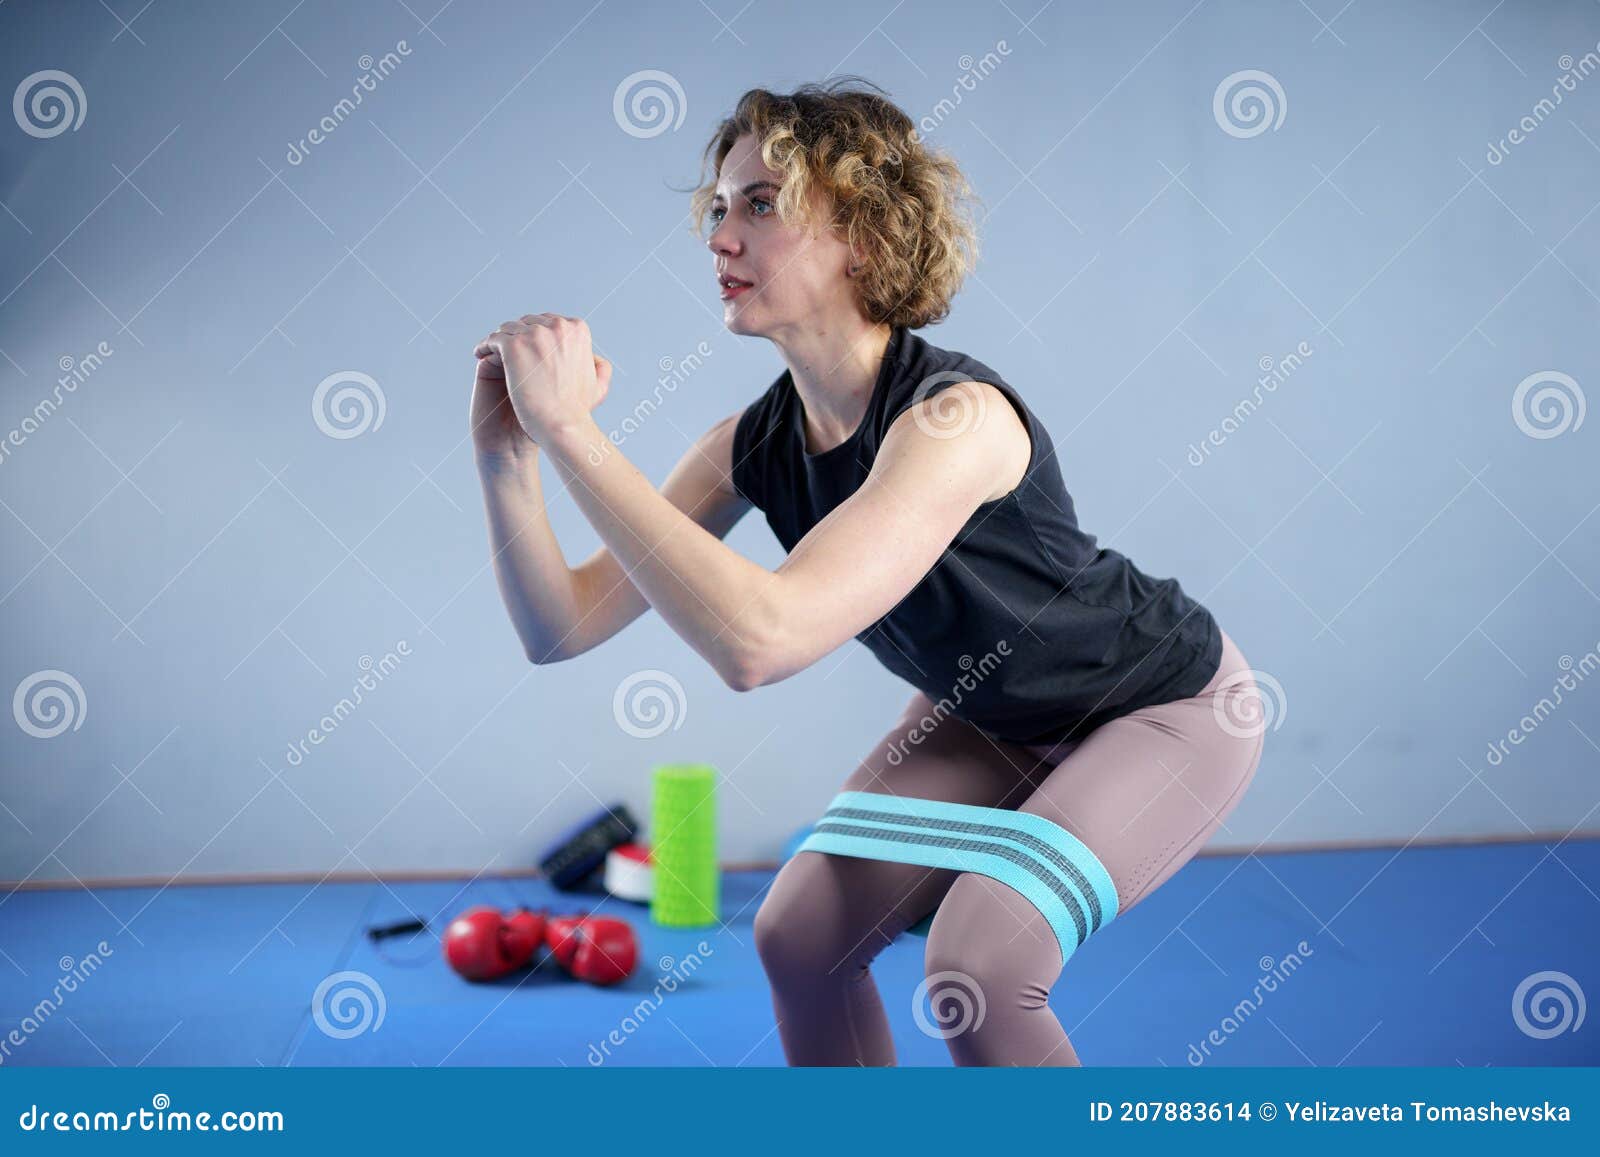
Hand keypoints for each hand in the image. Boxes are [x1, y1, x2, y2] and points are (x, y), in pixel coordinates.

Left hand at [473, 314, 611, 445]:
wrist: (563, 425)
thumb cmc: (578, 411)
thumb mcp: (598, 383)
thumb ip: (598, 366)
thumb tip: (594, 357)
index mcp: (576, 329)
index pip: (548, 323)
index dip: (535, 336)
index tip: (526, 349)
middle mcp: (557, 326)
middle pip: (527, 323)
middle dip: (518, 335)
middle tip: (506, 352)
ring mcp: (535, 334)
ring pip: (509, 329)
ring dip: (500, 340)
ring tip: (491, 353)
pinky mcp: (514, 346)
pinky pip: (493, 339)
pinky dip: (485, 346)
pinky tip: (480, 355)